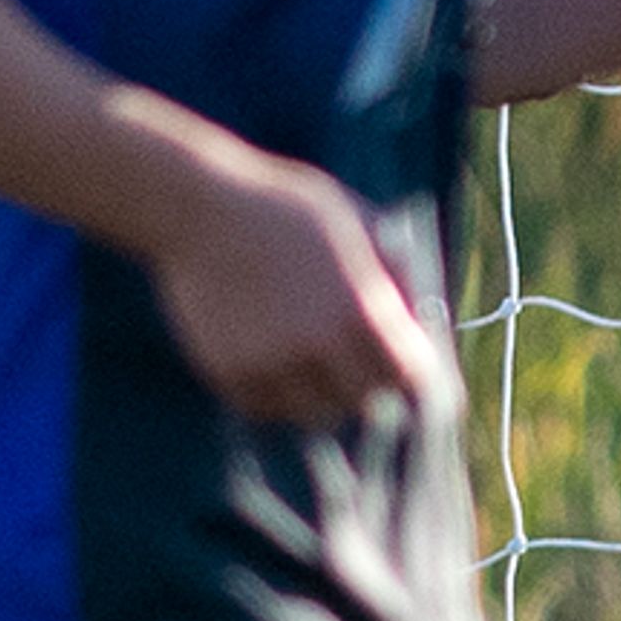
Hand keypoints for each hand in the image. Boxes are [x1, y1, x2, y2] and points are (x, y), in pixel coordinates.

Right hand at [144, 150, 441, 426]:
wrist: (196, 207)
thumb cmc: (284, 208)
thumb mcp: (358, 224)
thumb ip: (396, 275)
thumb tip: (423, 320)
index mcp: (359, 307)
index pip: (409, 377)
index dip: (416, 379)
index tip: (411, 377)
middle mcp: (316, 345)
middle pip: (366, 403)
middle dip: (371, 389)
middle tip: (361, 372)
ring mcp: (269, 363)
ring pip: (314, 414)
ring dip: (322, 398)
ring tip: (312, 366)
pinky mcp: (228, 372)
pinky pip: (265, 409)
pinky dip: (275, 396)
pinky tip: (272, 361)